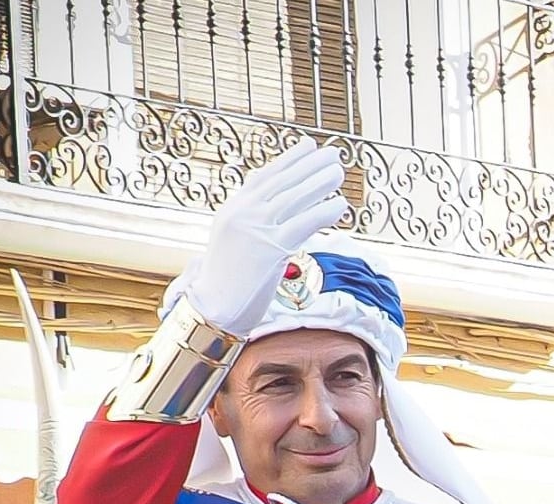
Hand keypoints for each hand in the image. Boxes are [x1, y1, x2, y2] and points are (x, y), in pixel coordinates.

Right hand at [175, 138, 350, 335]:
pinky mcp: (271, 250)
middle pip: (282, 182)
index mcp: (232, 210)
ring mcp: (256, 230)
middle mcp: (242, 214)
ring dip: (319, 182)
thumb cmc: (225, 282)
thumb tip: (279, 211)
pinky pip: (303, 225)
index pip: (264, 177)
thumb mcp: (234, 241)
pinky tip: (340, 205)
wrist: (212, 308)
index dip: (288, 160)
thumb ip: (252, 222)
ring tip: (339, 171)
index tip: (307, 146)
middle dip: (309, 165)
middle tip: (332, 153)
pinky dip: (323, 212)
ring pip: (294, 199)